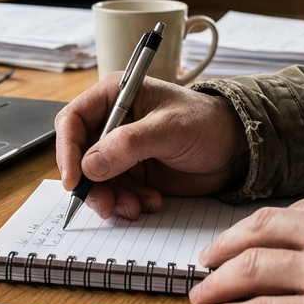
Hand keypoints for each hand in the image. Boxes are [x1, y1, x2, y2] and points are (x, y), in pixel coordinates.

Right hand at [55, 73, 245, 219]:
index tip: (74, 180)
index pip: (73, 120)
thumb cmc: (207, 123)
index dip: (67, 150)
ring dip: (111, 198)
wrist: (236, 149)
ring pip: (95, 181)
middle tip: (108, 205)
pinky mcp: (133, 173)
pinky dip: (127, 203)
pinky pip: (115, 193)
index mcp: (114, 96)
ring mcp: (121, 151)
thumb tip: (90, 165)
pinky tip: (150, 202)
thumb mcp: (168, 129)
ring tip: (135, 207)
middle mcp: (112, 123)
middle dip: (91, 184)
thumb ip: (129, 144)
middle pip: (79, 157)